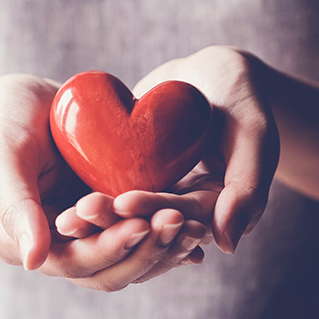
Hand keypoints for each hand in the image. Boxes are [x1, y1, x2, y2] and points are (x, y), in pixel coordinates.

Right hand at [0, 74, 202, 290]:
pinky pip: (141, 234)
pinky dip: (167, 235)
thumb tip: (33, 260)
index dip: (108, 248)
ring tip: (196, 227)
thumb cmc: (6, 120)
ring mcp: (85, 235)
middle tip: (179, 223)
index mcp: (21, 242)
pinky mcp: (109, 219)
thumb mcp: (4, 154)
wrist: (27, 101)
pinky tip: (197, 226)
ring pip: (130, 258)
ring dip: (164, 248)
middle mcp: (56, 248)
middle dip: (146, 251)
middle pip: (108, 270)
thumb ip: (15, 204)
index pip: (73, 263)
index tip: (139, 225)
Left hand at [65, 46, 279, 253]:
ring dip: (98, 218)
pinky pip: (113, 190)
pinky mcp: (136, 179)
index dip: (153, 210)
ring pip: (126, 214)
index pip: (182, 216)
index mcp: (217, 210)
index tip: (122, 201)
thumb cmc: (243, 96)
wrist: (215, 74)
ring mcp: (159, 195)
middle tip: (79, 213)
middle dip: (114, 220)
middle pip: (149, 221)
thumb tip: (227, 244)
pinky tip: (64, 196)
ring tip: (66, 214)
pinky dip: (92, 195)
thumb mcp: (255, 134)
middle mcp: (185, 210)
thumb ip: (248, 186)